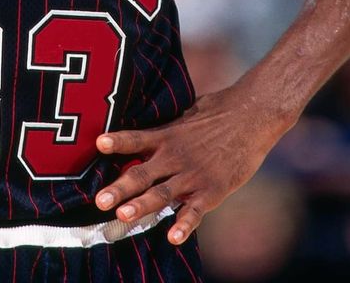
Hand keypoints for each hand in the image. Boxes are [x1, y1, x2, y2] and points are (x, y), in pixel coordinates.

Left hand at [95, 84, 286, 244]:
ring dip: (141, 206)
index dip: (117, 141)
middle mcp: (175, 156)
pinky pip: (195, 211)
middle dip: (119, 188)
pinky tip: (173, 238)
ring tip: (122, 216)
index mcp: (167, 135)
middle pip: (141, 173)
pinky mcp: (212, 190)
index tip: (98, 143)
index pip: (135, 138)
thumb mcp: (186, 113)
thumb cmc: (218, 112)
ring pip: (162, 194)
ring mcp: (192, 174)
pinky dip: (184, 225)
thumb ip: (166, 127)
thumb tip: (145, 130)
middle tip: (99, 200)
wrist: (252, 115)